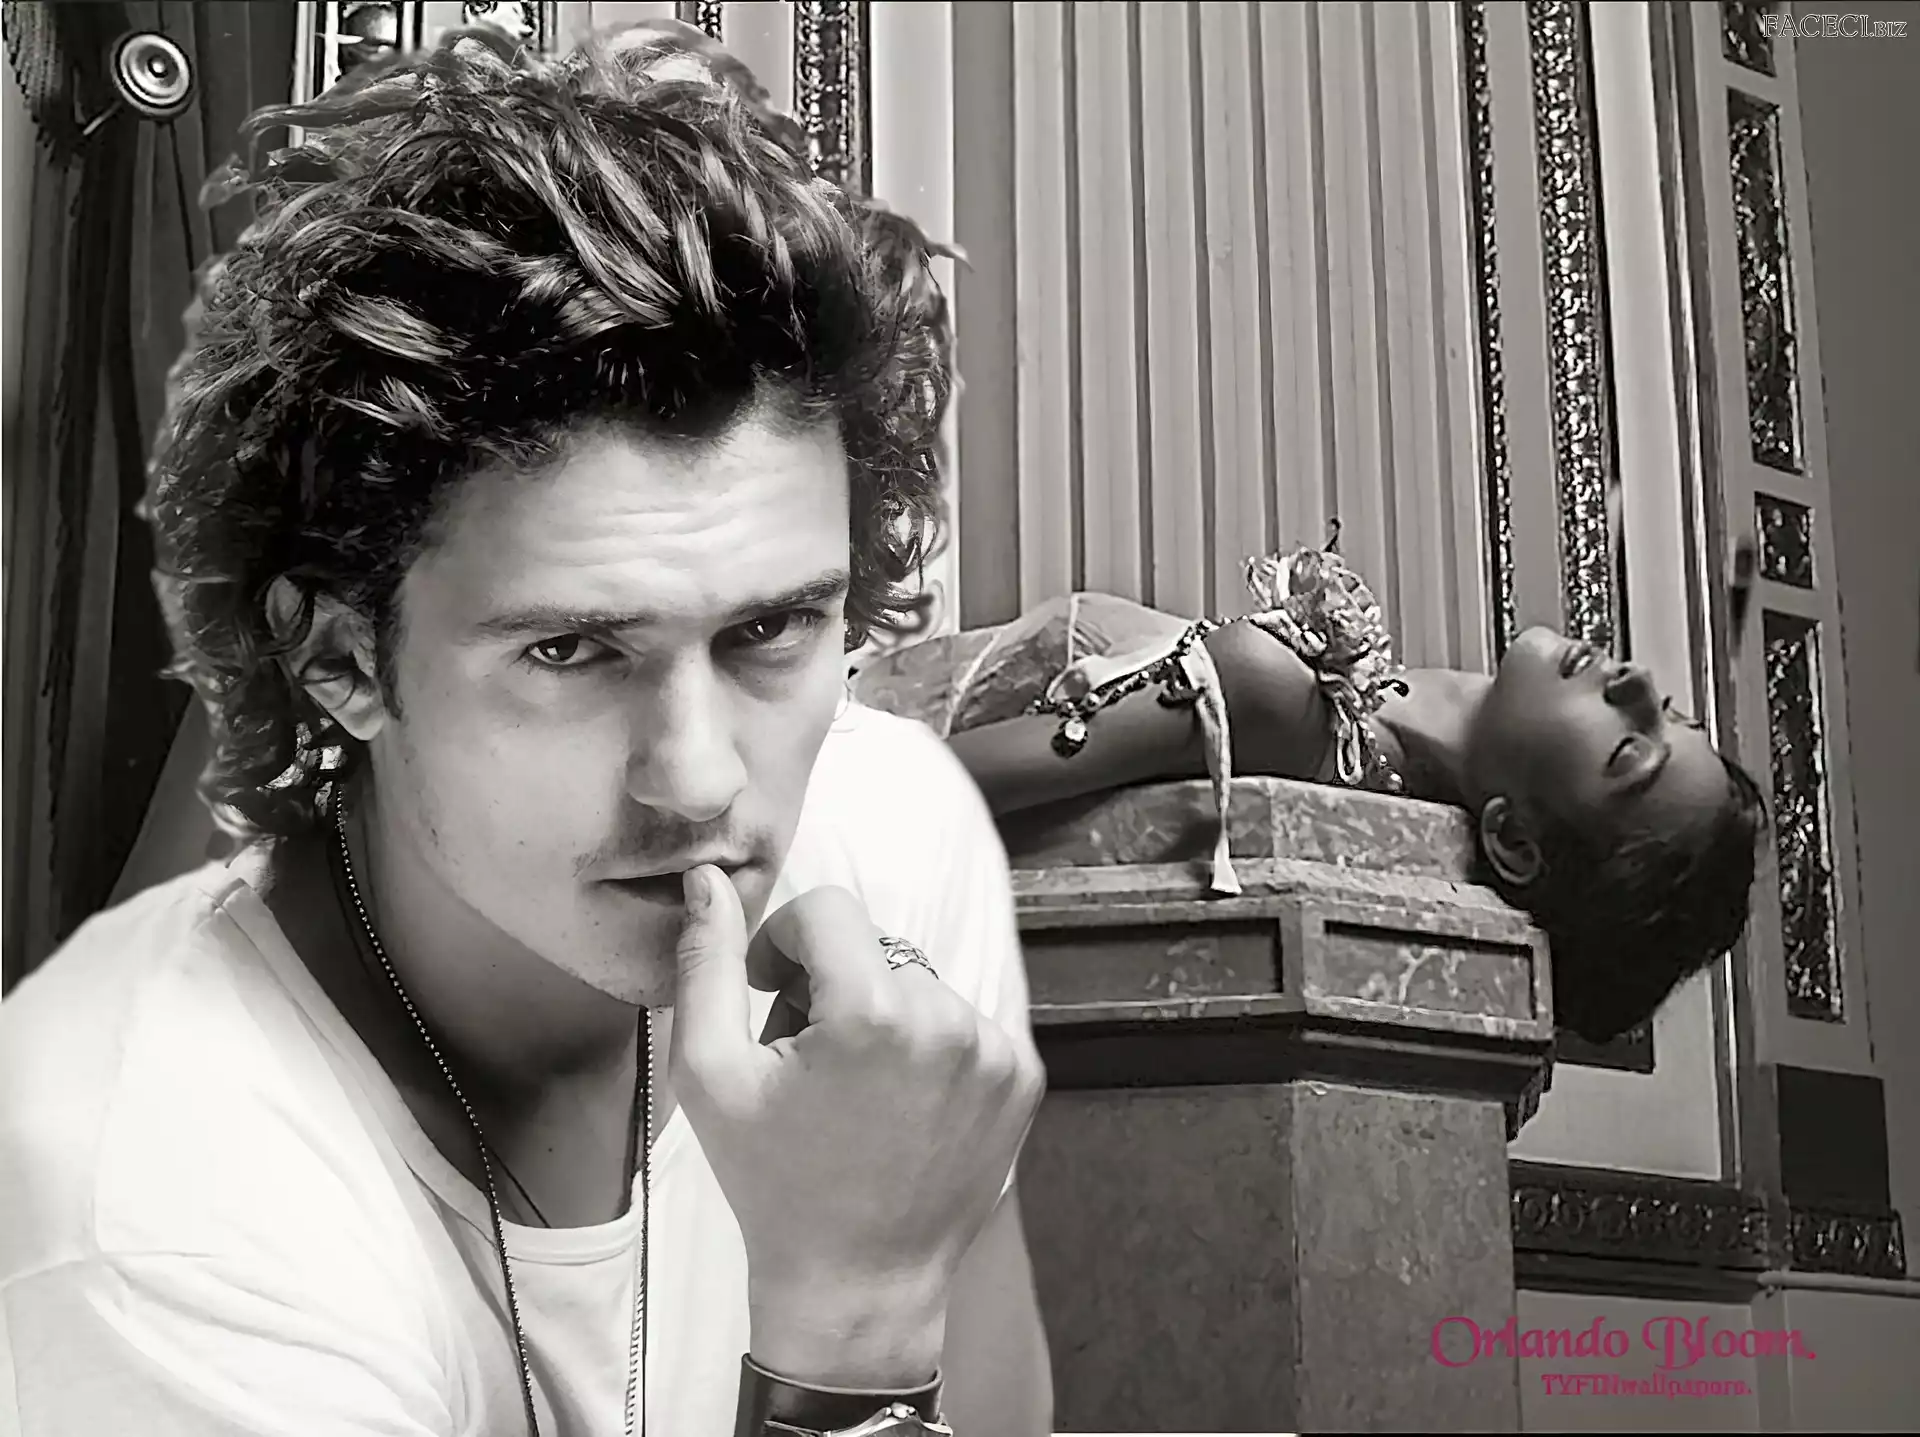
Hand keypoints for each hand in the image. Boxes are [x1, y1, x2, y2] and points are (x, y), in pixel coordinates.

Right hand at [670, 866, 1044, 1388]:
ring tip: (855, 1093)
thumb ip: (706, 964)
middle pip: (875, 949)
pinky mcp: (1022, 1078)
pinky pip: (964, 1024)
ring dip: (884, 1017)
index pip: (828, 910)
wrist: (858, 1285)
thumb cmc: (773, 1185)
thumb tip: (707, 881)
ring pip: (920, 985)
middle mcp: (947, 1020)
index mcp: (873, 1012)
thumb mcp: (710, 1075)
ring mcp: (994, 1052)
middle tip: (808, 1063)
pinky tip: (900, 1108)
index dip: (784, 944)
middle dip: (834, 987)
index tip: (769, 995)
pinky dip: (930, 1049)